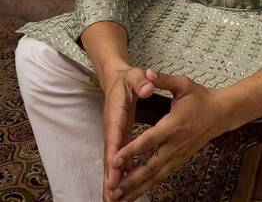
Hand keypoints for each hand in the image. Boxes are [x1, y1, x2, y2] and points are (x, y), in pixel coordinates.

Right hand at [102, 65, 157, 201]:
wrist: (116, 78)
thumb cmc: (128, 78)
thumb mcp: (135, 76)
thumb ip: (141, 82)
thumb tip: (148, 88)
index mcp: (117, 112)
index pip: (115, 135)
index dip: (115, 153)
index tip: (114, 171)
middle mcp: (113, 126)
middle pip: (110, 154)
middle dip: (110, 176)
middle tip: (111, 196)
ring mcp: (115, 133)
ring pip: (112, 160)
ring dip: (113, 180)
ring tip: (114, 200)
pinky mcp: (119, 137)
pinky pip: (118, 158)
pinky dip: (119, 173)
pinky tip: (123, 188)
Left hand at [107, 71, 226, 201]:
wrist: (221, 113)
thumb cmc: (201, 97)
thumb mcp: (183, 84)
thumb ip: (163, 80)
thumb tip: (148, 72)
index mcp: (174, 125)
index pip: (149, 140)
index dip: (132, 151)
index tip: (115, 159)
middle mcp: (176, 144)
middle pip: (150, 166)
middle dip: (130, 180)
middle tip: (112, 190)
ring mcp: (179, 155)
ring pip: (156, 176)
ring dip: (137, 188)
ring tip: (119, 199)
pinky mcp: (181, 160)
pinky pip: (162, 176)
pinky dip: (148, 186)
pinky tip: (135, 193)